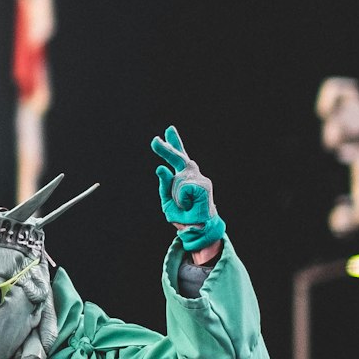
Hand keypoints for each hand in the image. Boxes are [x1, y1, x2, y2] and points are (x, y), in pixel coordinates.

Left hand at [151, 125, 225, 253]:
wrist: (197, 229)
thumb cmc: (183, 215)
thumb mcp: (167, 201)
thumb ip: (164, 184)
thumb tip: (160, 167)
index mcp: (183, 177)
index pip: (178, 156)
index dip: (173, 142)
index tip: (169, 129)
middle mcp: (192, 175)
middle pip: (179, 157)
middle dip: (167, 148)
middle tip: (155, 141)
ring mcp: (200, 179)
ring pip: (179, 179)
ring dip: (177, 195)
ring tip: (184, 205)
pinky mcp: (204, 185)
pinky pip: (184, 188)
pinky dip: (182, 199)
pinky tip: (189, 205)